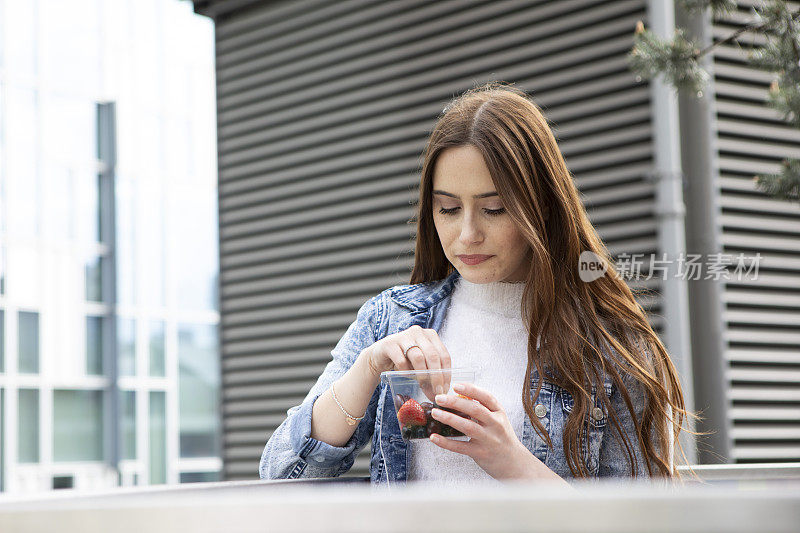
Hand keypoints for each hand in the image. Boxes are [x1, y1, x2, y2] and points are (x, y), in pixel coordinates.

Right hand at [360, 325, 451, 397]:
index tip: (444, 389)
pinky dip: (406, 372)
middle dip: (436, 377)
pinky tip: (407, 378)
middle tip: (437, 393)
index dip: (446, 374)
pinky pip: (401, 361)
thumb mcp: (422, 362)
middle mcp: (419, 332)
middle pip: (433, 356)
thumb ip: (432, 370)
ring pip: (418, 357)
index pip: (444, 355)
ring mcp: (404, 336)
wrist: (380, 356)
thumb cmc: (405, 360)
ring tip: (424, 388)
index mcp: (430, 335)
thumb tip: (442, 390)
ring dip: (422, 376)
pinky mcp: (390, 344)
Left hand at [429, 382, 551, 480]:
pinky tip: (434, 437)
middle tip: (439, 399)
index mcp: (499, 413)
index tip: (456, 385)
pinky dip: (446, 442)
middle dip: (455, 402)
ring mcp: (488, 440)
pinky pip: (460, 447)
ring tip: (435, 413)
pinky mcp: (480, 453)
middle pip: (475, 410)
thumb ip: (483, 408)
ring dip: (449, 418)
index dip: (471, 390)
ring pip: (468, 427)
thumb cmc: (501, 437)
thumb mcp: (498, 419)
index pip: (487, 397)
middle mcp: (495, 425)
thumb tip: (459, 396)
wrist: (513, 462)